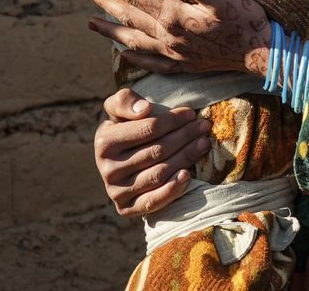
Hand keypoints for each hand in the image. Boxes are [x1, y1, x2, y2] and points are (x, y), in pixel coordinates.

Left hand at [86, 0, 271, 75]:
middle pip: (130, 17)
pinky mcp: (184, 66)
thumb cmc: (246, 21)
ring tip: (91, 24)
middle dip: (107, 2)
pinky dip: (134, 58)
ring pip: (134, 41)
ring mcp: (175, 54)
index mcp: (173, 18)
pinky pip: (151, 63)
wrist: (262, 54)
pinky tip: (124, 54)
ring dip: (111, 31)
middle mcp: (168, 38)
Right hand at [94, 88, 213, 215]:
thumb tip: (145, 109)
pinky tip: (188, 175)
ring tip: (203, 144)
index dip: (173, 120)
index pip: (149, 128)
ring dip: (186, 157)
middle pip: (157, 151)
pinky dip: (172, 190)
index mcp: (104, 142)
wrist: (118, 158)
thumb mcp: (118, 108)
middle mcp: (107, 169)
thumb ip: (125, 100)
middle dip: (185, 136)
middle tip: (204, 127)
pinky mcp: (126, 208)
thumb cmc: (124, 127)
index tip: (191, 113)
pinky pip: (152, 202)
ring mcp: (116, 191)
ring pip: (159, 173)